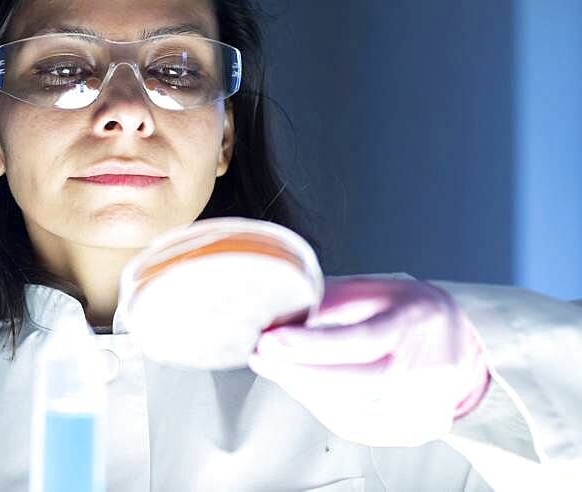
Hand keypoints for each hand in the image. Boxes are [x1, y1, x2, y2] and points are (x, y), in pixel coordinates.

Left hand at [248, 277, 490, 446]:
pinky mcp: (413, 429)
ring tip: (273, 367)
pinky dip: (320, 406)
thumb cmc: (408, 311)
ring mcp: (423, 406)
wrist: (459, 341)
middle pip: (352, 381)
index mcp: (414, 325)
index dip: (310, 344)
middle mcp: (425, 371)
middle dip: (294, 370)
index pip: (360, 341)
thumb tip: (278, 308)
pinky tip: (300, 386)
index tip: (270, 339)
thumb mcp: (373, 289)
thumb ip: (328, 299)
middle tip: (259, 355)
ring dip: (301, 388)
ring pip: (349, 408)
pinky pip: (355, 425)